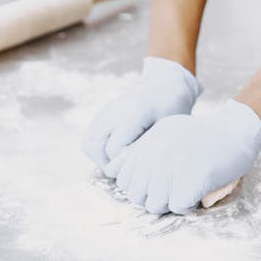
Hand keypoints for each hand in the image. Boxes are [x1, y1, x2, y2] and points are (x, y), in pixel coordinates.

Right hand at [82, 56, 200, 169]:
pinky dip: (97, 150)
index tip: (140, 161)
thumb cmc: (171, 111)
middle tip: (126, 168)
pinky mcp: (101, 114)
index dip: (125, 162)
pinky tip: (115, 152)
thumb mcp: (166, 130)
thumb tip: (126, 172)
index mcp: (133, 113)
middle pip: (95, 147)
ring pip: (88, 144)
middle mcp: (114, 110)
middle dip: (108, 163)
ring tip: (119, 161)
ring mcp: (105, 112)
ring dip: (100, 158)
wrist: (165, 88)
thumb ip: (146, 149)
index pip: (114, 149)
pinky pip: (89, 138)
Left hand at [104, 99, 260, 214]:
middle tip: (173, 188)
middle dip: (153, 197)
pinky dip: (188, 205)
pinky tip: (197, 191)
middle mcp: (157, 152)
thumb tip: (112, 170)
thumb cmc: (200, 135)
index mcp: (148, 142)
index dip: (138, 186)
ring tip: (185, 188)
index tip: (156, 181)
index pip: (124, 178)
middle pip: (137, 195)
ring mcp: (174, 165)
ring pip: (156, 205)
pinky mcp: (192, 178)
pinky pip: (178, 207)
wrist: (236, 132)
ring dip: (171, 202)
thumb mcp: (164, 132)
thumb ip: (139, 150)